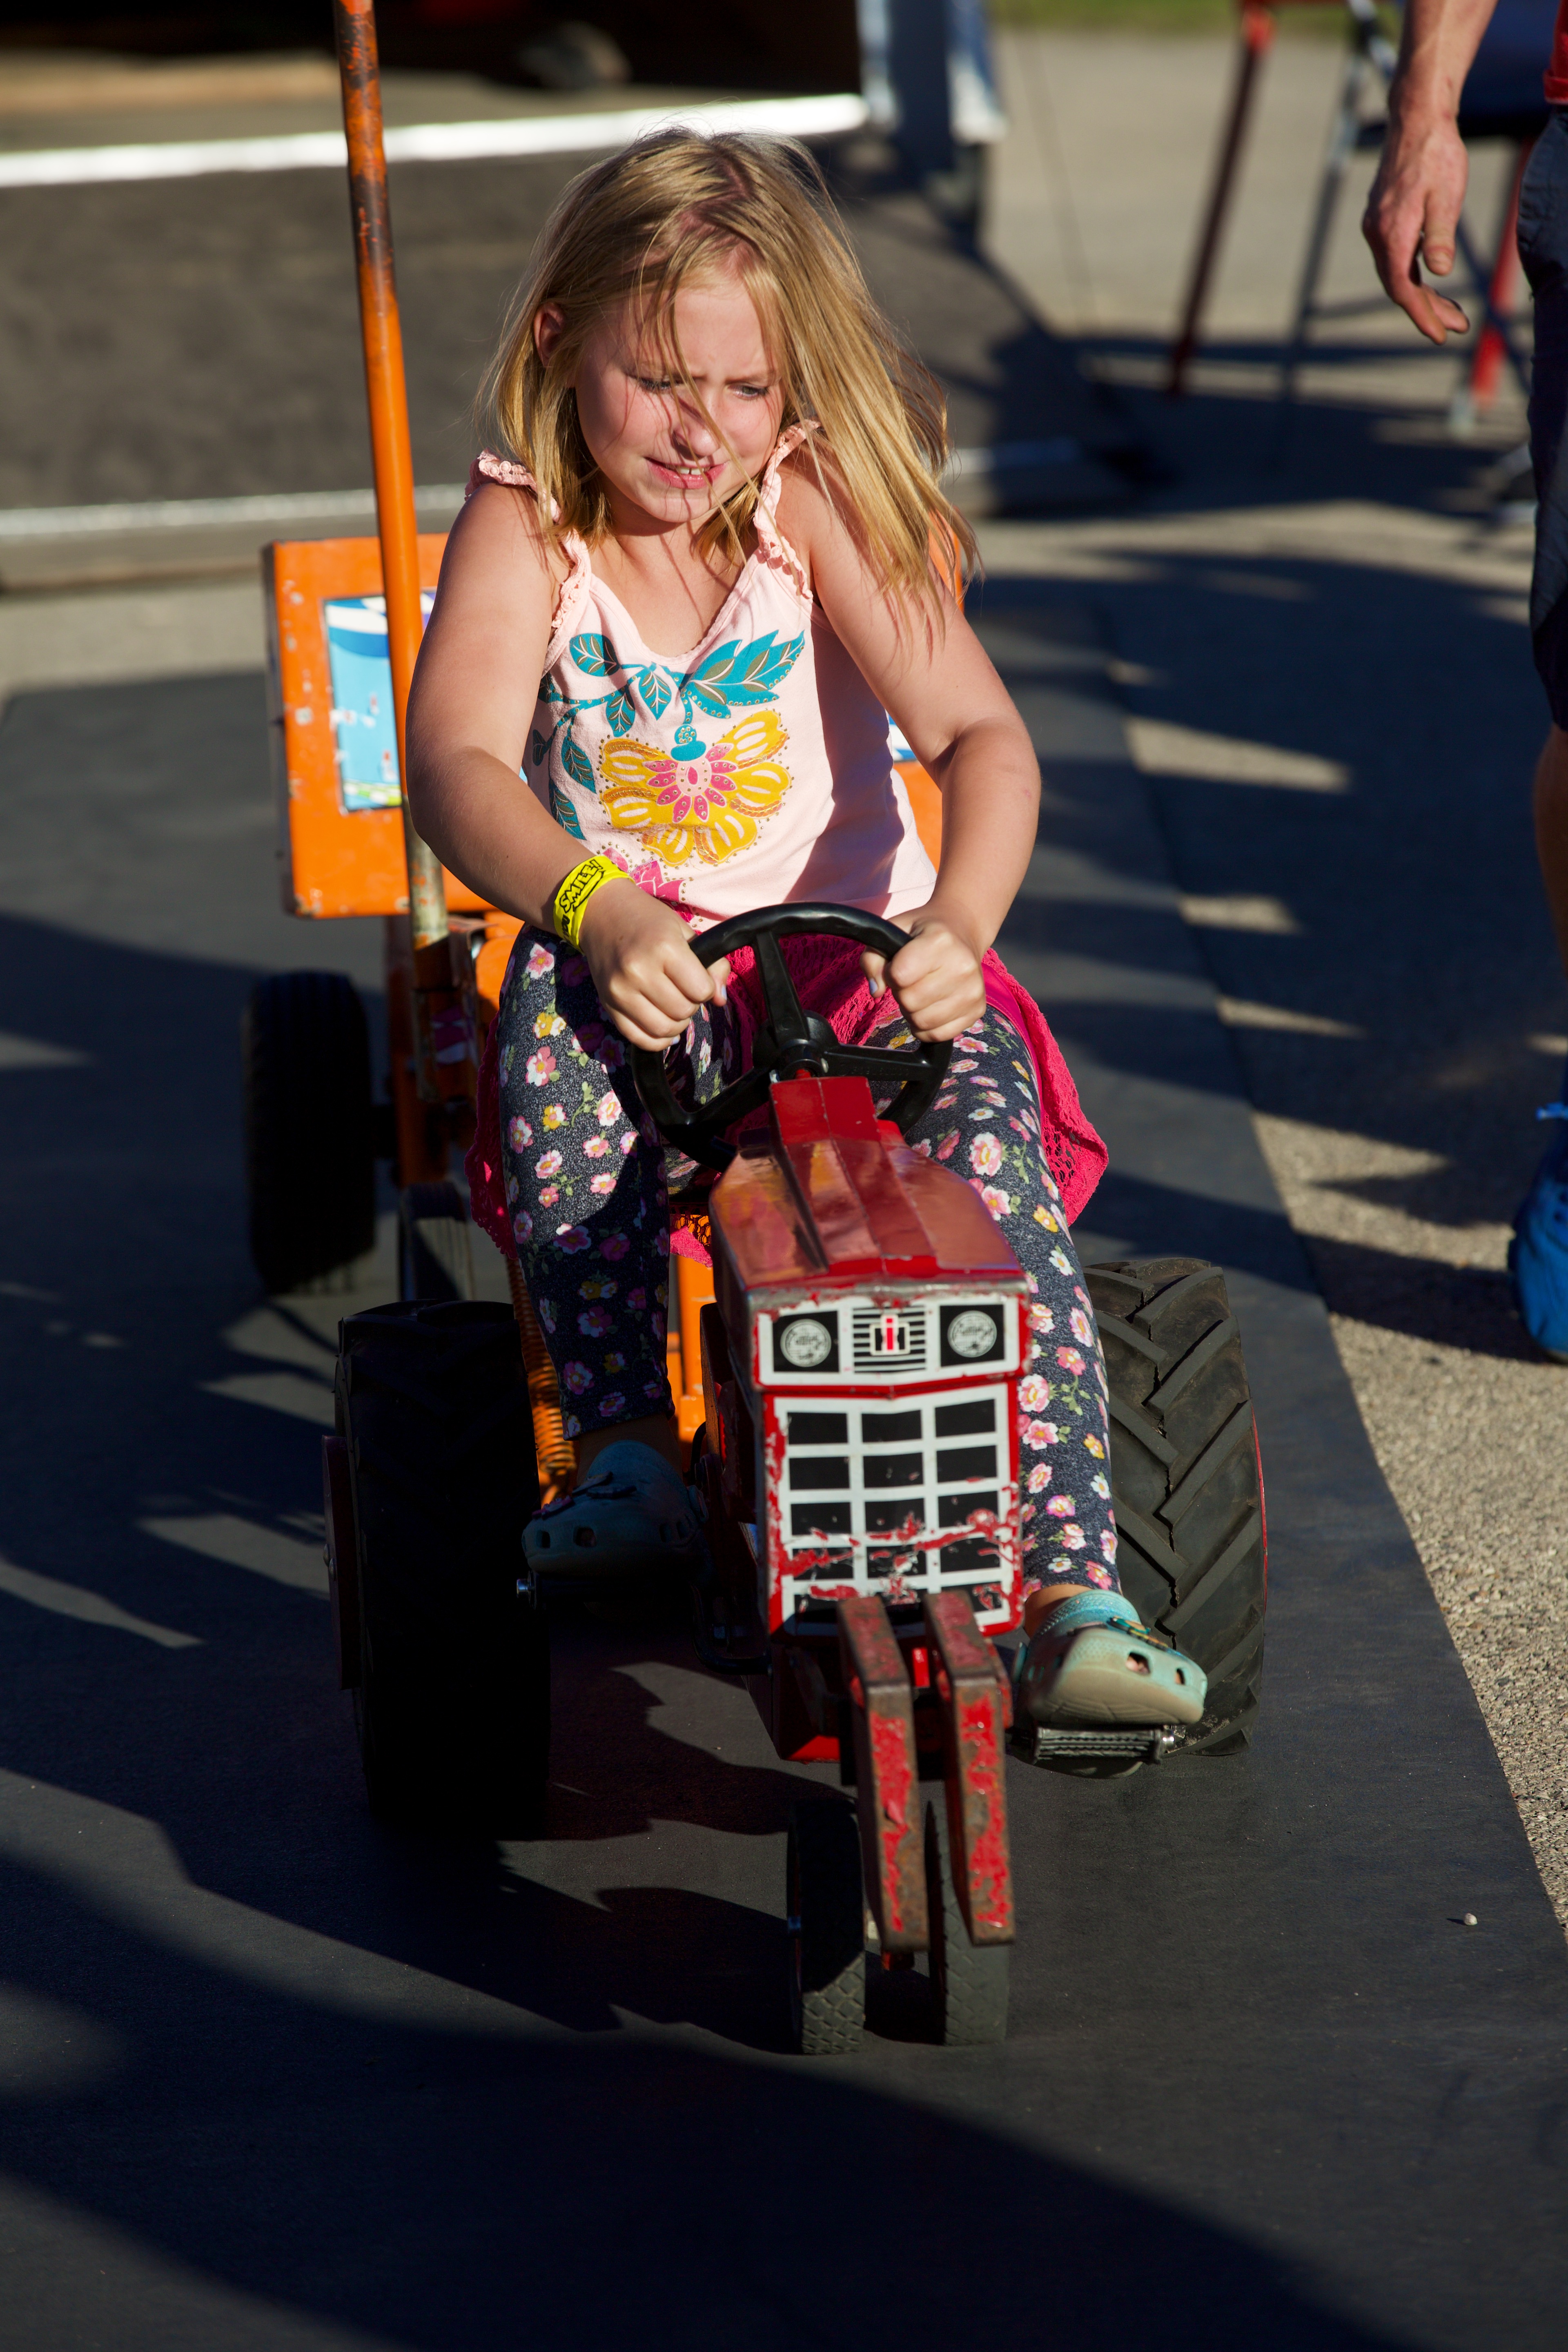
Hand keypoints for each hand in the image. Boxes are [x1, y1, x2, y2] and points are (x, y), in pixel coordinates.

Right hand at [577, 883, 729, 1052]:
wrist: (602, 914)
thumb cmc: (649, 921)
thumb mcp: (685, 932)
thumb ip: (712, 965)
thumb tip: (720, 1001)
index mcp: (663, 948)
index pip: (701, 990)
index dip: (705, 987)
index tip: (696, 977)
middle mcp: (638, 971)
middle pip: (683, 1011)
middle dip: (691, 1004)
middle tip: (683, 990)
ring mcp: (619, 991)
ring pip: (663, 1030)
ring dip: (676, 1023)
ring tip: (672, 1005)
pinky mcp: (608, 1005)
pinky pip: (640, 1039)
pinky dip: (657, 1039)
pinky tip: (662, 1025)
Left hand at [861, 904, 985, 1041]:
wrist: (962, 932)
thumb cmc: (922, 934)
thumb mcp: (893, 932)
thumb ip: (873, 958)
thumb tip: (875, 991)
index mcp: (940, 941)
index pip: (899, 975)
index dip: (891, 973)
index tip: (899, 965)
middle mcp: (962, 966)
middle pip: (910, 1001)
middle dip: (903, 993)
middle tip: (913, 979)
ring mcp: (973, 991)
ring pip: (922, 1022)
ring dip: (913, 1011)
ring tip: (923, 991)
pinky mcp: (977, 1010)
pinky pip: (937, 1034)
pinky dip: (927, 1026)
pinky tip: (932, 1006)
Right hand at [1362, 107, 1471, 343]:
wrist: (1416, 120)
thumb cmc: (1436, 154)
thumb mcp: (1446, 195)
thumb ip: (1440, 235)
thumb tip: (1438, 272)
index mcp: (1392, 233)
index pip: (1403, 289)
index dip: (1421, 315)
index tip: (1440, 334)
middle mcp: (1377, 234)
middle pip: (1399, 286)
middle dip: (1427, 310)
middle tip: (1456, 326)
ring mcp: (1376, 227)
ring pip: (1397, 274)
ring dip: (1422, 295)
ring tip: (1451, 310)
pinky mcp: (1380, 220)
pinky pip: (1395, 258)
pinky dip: (1413, 275)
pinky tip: (1431, 279)